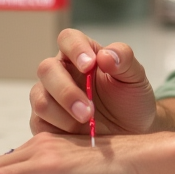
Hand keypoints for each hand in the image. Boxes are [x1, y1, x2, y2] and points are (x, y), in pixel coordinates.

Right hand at [30, 29, 156, 136]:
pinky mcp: (44, 122)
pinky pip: (40, 122)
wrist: (131, 134)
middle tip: (89, 111)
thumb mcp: (135, 78)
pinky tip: (78, 134)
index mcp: (81, 54)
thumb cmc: (130, 101)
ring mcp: (49, 97)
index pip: (68, 39)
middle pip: (47, 69)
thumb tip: (105, 55)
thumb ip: (124, 60)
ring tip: (87, 122)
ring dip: (63, 112)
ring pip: (40, 98)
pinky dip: (59, 128)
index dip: (75, 49)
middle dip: (67, 91)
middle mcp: (61, 73)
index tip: (89, 65)